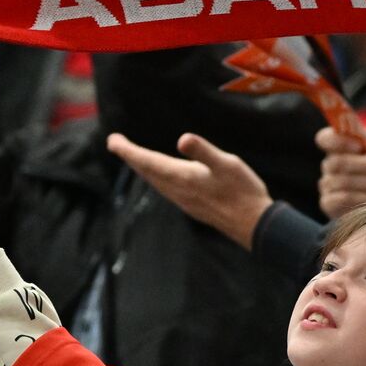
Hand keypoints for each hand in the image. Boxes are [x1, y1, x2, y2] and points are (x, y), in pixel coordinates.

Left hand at [107, 132, 271, 250]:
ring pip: (156, 182)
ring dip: (143, 168)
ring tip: (134, 157)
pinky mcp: (193, 206)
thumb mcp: (227, 164)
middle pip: (147, 172)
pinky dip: (157, 178)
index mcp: (182, 177)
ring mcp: (185, 201)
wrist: (253, 225)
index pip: (147, 161)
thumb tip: (183, 139)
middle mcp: (178, 191)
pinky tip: (163, 178)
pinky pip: (167, 190)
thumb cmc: (243, 191)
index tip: (112, 141)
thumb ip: (203, 151)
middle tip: (116, 143)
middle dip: (131, 157)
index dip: (128, 151)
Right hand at [316, 126, 365, 219]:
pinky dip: (363, 198)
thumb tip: (351, 123)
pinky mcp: (329, 204)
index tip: (359, 146)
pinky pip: (341, 198)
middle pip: (337, 162)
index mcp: (340, 147)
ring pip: (342, 181)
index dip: (339, 141)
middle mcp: (330, 165)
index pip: (325, 138)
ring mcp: (328, 185)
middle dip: (364, 164)